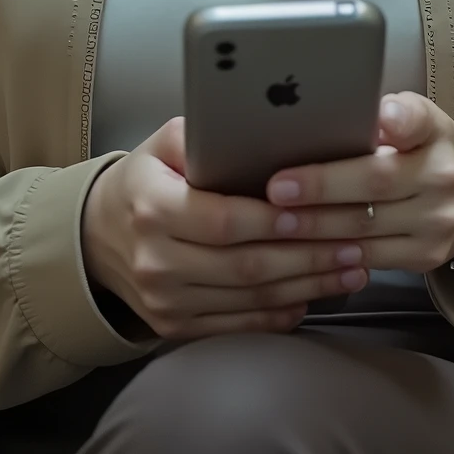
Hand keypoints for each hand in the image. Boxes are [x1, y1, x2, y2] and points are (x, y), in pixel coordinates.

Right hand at [81, 117, 370, 340]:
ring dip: (308, 285)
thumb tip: (256, 126)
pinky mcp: (175, 327)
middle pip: (245, 264)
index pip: (223, 220)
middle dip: (309, 254)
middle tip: (356, 240)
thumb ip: (205, 136)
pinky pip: (239, 326)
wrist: (97, 237)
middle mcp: (155, 261)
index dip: (273, 220)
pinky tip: (316, 295)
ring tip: (352, 266)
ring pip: (249, 299)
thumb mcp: (163, 145)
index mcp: (152, 208)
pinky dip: (282, 313)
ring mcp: (164, 301)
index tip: (315, 211)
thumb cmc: (145, 182)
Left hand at [262, 93, 453, 271]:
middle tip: (276, 189)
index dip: (397, 119)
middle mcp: (441, 177)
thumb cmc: (427, 150)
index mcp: (435, 133)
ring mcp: (436, 223)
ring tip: (274, 223)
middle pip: (377, 183)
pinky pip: (369, 258)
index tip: (379, 117)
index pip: (418, 120)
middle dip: (322, 188)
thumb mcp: (418, 120)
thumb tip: (327, 114)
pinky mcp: (425, 256)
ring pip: (367, 227)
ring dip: (316, 228)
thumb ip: (384, 116)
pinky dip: (330, 254)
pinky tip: (300, 249)